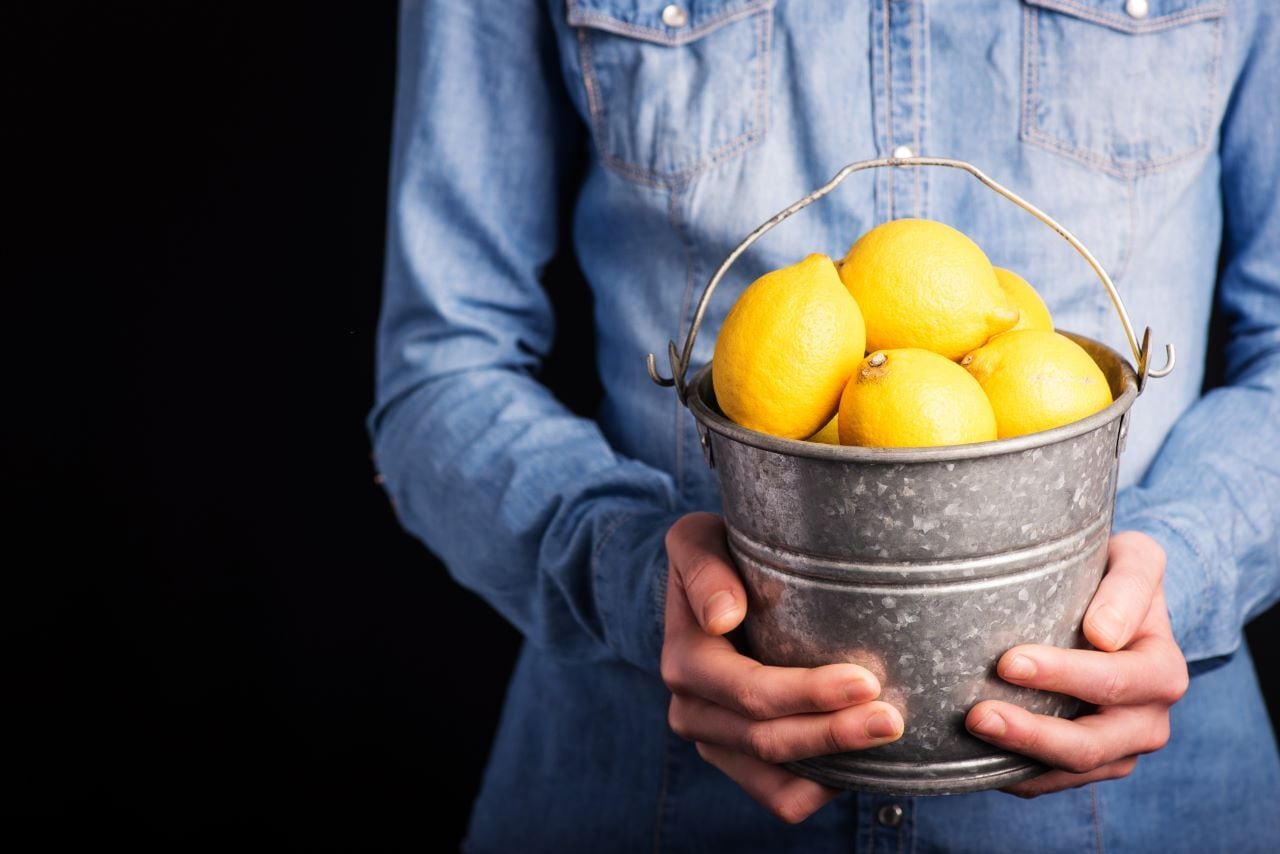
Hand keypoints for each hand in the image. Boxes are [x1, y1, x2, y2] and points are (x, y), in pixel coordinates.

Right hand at [660, 512, 903, 822]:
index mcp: (685, 661)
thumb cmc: (712, 557)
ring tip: (887, 740)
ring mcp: (716, 743)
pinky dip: (822, 789)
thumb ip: (703, 569)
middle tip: (892, 719)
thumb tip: (722, 617)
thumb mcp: (697, 541)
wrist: (707, 590)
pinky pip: (782, 798)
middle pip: (767, 740)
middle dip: (833, 734)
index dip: (807, 693)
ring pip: (777, 780)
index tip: (865, 680)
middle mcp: (692, 711)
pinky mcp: (740, 762)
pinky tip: (861, 763)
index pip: (748, 692)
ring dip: (834, 767)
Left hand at [965, 531, 1189, 796]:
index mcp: (1161, 670)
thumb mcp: (1136, 560)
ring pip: (1072, 769)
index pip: (1114, 681)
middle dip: (1033, 732)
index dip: (1062, 675)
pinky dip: (1018, 775)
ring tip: (972, 731)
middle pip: (1093, 742)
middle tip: (978, 714)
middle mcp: (1148, 717)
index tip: (1008, 662)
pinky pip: (1053, 782)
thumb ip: (1129, 586)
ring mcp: (1120, 746)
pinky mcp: (1090, 762)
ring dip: (1021, 757)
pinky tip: (976, 758)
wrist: (1117, 606)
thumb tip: (1103, 634)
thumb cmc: (1117, 576)